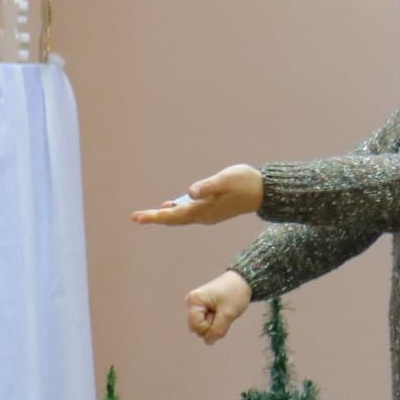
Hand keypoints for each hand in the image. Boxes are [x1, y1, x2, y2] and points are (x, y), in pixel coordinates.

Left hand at [132, 165, 263, 227]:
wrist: (264, 192)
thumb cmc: (245, 182)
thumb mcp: (225, 180)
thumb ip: (208, 186)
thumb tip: (190, 192)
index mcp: (203, 210)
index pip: (173, 216)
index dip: (154, 216)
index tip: (137, 217)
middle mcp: (204, 216)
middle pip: (174, 220)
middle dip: (155, 217)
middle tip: (135, 217)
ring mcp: (209, 214)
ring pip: (181, 218)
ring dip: (165, 216)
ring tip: (147, 215)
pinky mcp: (213, 210)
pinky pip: (189, 213)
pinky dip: (177, 211)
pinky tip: (171, 206)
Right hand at [187, 272, 252, 343]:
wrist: (242, 281)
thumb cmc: (235, 293)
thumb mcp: (228, 314)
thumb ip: (217, 330)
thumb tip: (208, 342)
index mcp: (194, 301)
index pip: (197, 327)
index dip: (210, 326)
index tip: (219, 313)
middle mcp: (190, 303)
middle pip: (197, 328)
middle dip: (211, 325)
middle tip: (221, 312)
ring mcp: (195, 305)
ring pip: (202, 327)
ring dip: (214, 323)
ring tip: (221, 310)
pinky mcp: (201, 307)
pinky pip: (206, 322)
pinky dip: (215, 320)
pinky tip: (220, 311)